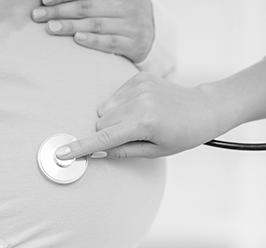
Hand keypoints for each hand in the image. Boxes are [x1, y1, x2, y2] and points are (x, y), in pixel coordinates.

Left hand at [31, 0, 154, 62]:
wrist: (154, 36)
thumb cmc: (123, 15)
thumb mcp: (112, 1)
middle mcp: (127, 5)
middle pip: (88, 6)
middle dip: (60, 10)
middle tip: (38, 15)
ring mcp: (132, 25)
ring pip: (96, 24)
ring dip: (71, 26)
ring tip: (50, 27)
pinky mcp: (134, 44)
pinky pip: (111, 42)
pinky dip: (93, 41)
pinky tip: (77, 39)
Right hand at [55, 59, 265, 158]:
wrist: (203, 108)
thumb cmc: (182, 134)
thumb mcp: (155, 151)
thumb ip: (123, 151)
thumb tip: (96, 153)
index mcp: (145, 122)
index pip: (105, 138)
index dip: (82, 147)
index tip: (63, 153)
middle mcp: (139, 101)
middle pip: (101, 123)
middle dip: (107, 134)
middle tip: (131, 137)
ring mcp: (137, 86)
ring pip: (104, 110)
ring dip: (112, 120)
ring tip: (137, 122)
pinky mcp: (137, 77)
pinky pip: (113, 97)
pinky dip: (119, 106)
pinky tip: (139, 109)